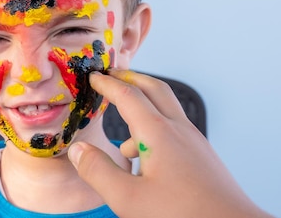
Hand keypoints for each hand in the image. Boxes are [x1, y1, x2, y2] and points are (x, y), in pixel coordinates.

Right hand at [68, 70, 272, 217]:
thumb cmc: (182, 215)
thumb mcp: (128, 199)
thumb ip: (98, 172)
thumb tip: (77, 150)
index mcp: (158, 133)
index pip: (128, 95)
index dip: (107, 83)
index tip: (92, 76)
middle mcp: (179, 129)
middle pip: (154, 88)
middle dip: (131, 78)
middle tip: (111, 77)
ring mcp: (194, 141)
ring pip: (166, 109)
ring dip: (143, 106)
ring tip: (122, 137)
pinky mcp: (202, 156)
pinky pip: (174, 129)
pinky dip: (155, 128)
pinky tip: (145, 161)